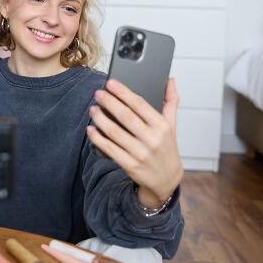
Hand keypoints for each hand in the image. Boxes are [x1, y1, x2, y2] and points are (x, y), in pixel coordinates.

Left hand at [87, 78, 182, 207]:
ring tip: (93, 109)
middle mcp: (152, 140)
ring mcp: (140, 153)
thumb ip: (171, 102)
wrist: (167, 181)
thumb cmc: (166, 149)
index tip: (111, 83)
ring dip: (100, 119)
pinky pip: (110, 149)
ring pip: (115, 132)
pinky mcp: (130, 165)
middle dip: (109, 102)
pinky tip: (91, 129)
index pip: (140, 104)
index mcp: (162, 127)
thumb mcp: (172, 126)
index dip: (123, 92)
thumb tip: (170, 81)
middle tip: (98, 93)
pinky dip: (98, 138)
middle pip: (125, 116)